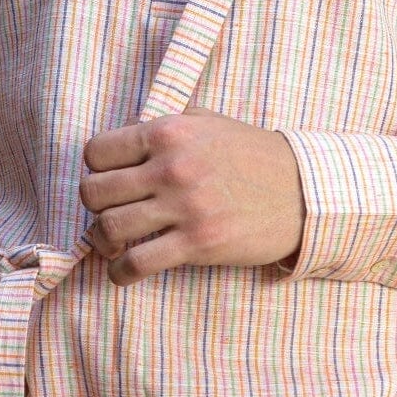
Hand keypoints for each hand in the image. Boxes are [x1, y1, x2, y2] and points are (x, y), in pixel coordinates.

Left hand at [79, 110, 303, 283]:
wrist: (302, 192)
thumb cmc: (251, 156)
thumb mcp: (207, 123)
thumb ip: (162, 128)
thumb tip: (120, 143)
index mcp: (169, 132)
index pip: (97, 151)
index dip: (97, 168)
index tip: (109, 180)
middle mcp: (172, 167)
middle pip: (95, 192)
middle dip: (96, 206)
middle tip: (111, 212)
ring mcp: (185, 207)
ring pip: (109, 228)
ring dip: (104, 241)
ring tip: (116, 243)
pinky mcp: (197, 243)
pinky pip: (136, 264)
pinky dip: (120, 272)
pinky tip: (124, 270)